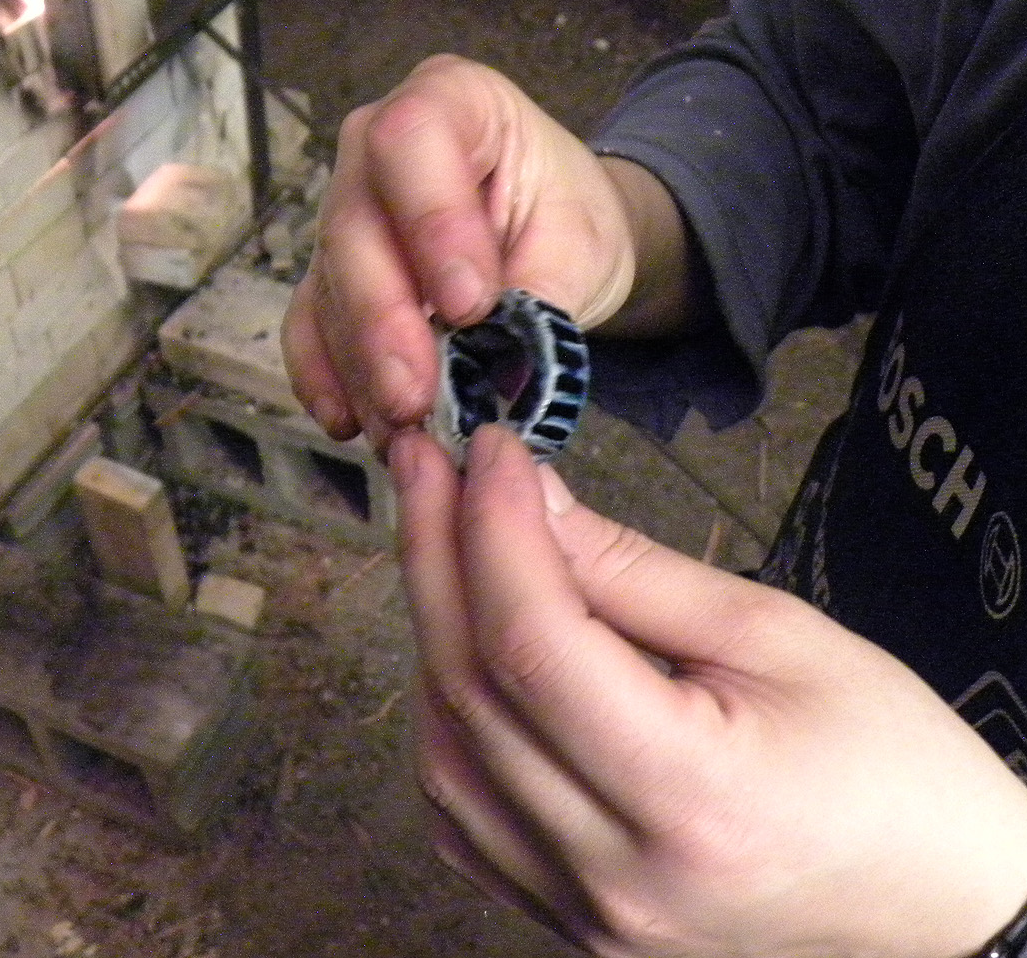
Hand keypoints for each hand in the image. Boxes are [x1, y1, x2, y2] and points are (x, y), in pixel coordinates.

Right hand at [281, 55, 664, 449]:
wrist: (551, 239)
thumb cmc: (566, 217)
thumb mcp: (582, 243)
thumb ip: (539, 295)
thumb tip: (502, 372)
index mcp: (451, 100)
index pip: (412, 140)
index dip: (430, 221)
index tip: (471, 304)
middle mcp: (376, 147)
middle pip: (352, 224)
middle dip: (382, 319)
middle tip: (415, 393)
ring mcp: (343, 211)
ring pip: (329, 285)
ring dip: (359, 365)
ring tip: (400, 427)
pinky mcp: (328, 275)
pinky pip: (308, 324)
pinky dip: (327, 377)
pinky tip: (350, 422)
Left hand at [389, 423, 1026, 957]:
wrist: (932, 907)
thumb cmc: (889, 769)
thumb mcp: (781, 639)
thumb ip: (637, 573)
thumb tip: (528, 498)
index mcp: (691, 799)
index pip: (533, 646)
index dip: (491, 531)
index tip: (489, 450)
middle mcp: (615, 872)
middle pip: (470, 691)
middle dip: (435, 556)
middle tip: (428, 466)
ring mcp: (580, 910)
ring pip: (445, 754)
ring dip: (433, 635)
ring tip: (452, 546)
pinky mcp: (563, 919)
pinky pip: (460, 812)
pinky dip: (448, 720)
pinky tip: (467, 652)